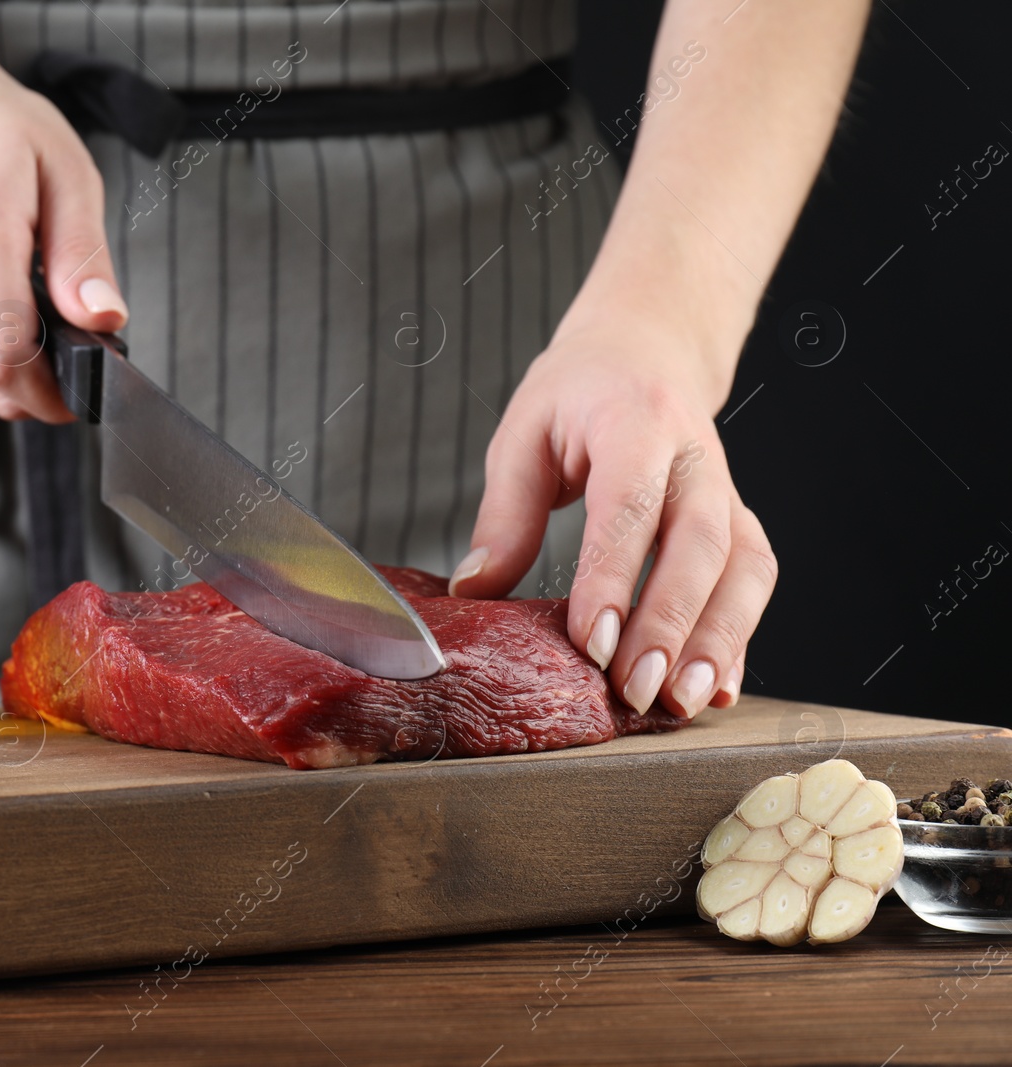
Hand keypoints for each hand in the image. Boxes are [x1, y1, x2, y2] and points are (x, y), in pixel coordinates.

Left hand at [448, 315, 777, 719]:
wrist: (648, 351)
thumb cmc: (580, 392)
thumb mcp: (523, 432)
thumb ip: (505, 513)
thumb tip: (474, 590)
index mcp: (636, 422)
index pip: (629, 506)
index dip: (614, 577)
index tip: (591, 640)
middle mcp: (696, 458)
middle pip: (699, 545)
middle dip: (670, 624)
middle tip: (637, 688)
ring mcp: (727, 492)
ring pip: (743, 569)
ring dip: (718, 641)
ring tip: (683, 701)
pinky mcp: (740, 523)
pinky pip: (753, 582)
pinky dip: (740, 638)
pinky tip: (717, 687)